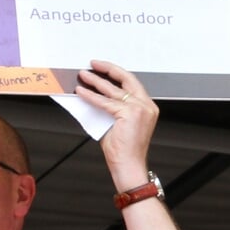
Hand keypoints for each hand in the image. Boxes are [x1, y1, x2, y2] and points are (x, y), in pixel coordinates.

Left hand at [77, 61, 157, 189]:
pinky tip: (82, 91)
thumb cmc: (123, 149)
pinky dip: (91, 96)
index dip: (116, 72)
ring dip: (95, 81)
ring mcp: (140, 108)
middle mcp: (146, 105)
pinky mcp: (130, 113)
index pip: (131, 83)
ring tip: (83, 76)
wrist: (128, 165)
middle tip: (93, 64)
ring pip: (113, 90)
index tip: (103, 67)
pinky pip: (105, 102)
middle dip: (108, 69)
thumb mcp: (118, 122)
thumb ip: (111, 107)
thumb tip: (94, 94)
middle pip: (126, 79)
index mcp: (147, 106)